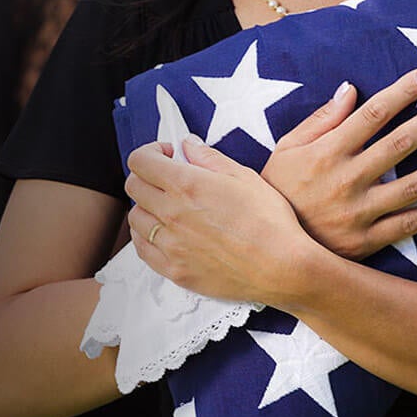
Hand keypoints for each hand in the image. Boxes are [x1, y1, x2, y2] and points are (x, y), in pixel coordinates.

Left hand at [126, 137, 314, 306]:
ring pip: (135, 218)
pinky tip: (163, 232)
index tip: (165, 155)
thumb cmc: (270, 222)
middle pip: (133, 187)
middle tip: (166, 178)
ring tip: (168, 207)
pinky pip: (142, 249)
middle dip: (147, 176)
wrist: (283, 267)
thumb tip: (188, 146)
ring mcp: (170, 245)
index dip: (149, 152)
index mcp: (187, 185)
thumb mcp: (244, 177)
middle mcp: (172, 214)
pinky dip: (146, 236)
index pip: (140, 161)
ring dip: (146, 207)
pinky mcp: (174, 270)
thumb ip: (209, 158)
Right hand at [261, 67, 416, 259]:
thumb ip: (320, 120)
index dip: (404, 92)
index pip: (374, 114)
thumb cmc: (276, 192)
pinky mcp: (365, 242)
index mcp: (326, 152)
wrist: (266, 248)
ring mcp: (358, 213)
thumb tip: (351, 90)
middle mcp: (346, 180)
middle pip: (399, 144)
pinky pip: (409, 225)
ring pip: (412, 186)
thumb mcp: (285, 150)